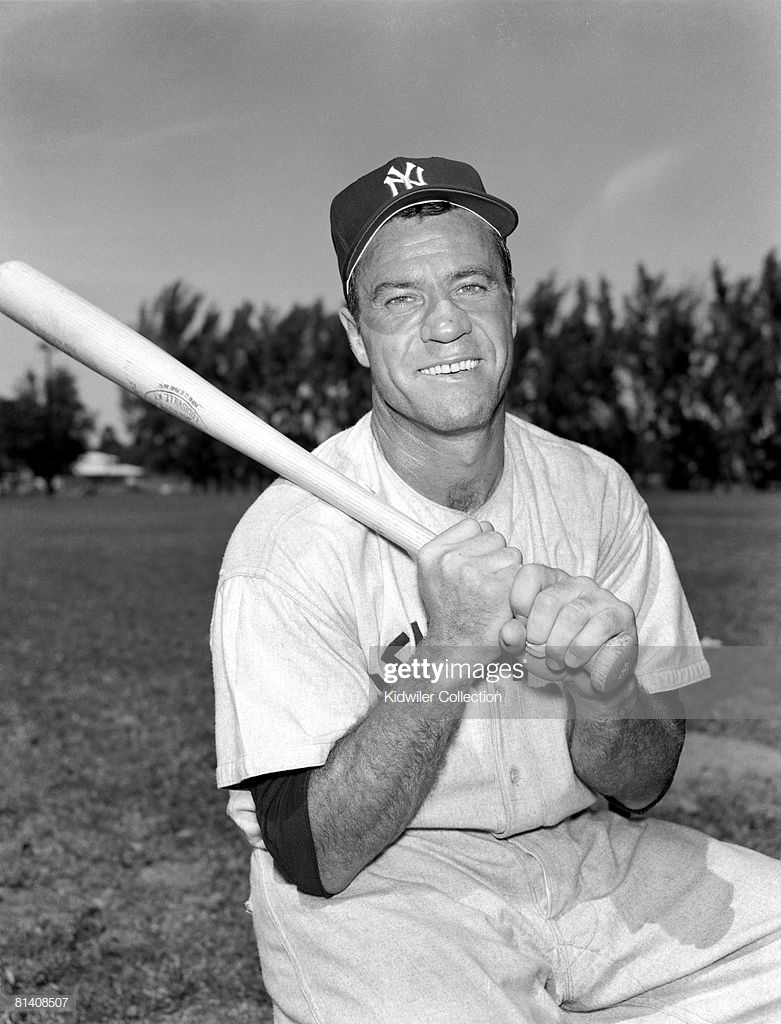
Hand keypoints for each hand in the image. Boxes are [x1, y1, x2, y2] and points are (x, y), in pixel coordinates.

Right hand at [417, 519, 522, 655]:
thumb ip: (453, 547)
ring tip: (495, 592)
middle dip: (496, 557)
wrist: (455, 648)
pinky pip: (522, 572)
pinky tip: (506, 600)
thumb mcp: (434, 575)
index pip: (474, 525)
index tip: (475, 565)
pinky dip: (520, 587)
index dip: (481, 544)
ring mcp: (472, 573)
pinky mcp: (496, 589)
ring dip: (510, 571)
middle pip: (495, 536)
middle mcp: (449, 561)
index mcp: (432, 553)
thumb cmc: (451, 611)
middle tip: (485, 583)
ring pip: (512, 553)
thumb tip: (483, 526)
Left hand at [500, 565, 637, 698]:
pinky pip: (598, 629)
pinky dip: (581, 652)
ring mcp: (601, 596)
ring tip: (559, 661)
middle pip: (547, 601)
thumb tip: (510, 631)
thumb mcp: (525, 648)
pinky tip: (576, 662)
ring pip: (572, 616)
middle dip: (539, 636)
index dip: (520, 608)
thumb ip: (511, 637)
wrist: (589, 680)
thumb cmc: (555, 656)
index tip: (525, 632)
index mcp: (551, 581)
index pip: (529, 575)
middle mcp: (577, 583)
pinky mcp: (622, 614)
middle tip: (541, 653)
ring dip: (559, 648)